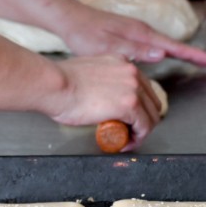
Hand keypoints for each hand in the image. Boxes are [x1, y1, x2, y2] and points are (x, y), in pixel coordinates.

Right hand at [48, 55, 164, 150]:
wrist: (53, 85)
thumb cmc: (59, 84)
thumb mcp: (87, 74)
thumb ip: (100, 82)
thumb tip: (99, 98)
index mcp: (121, 62)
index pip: (142, 88)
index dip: (139, 108)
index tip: (128, 120)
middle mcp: (131, 71)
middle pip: (151, 102)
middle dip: (143, 120)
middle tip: (129, 133)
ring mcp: (133, 87)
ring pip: (151, 116)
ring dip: (141, 131)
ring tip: (126, 140)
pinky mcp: (130, 104)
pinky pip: (144, 127)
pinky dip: (138, 139)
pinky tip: (125, 144)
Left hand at [60, 6, 205, 67]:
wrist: (70, 19)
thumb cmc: (85, 34)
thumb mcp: (108, 47)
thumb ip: (134, 51)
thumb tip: (162, 55)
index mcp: (141, 35)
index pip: (174, 47)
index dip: (195, 56)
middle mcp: (143, 32)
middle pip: (176, 45)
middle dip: (196, 54)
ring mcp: (137, 32)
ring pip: (167, 45)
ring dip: (184, 53)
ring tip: (199, 60)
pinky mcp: (130, 35)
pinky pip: (156, 45)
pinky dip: (169, 51)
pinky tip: (168, 56)